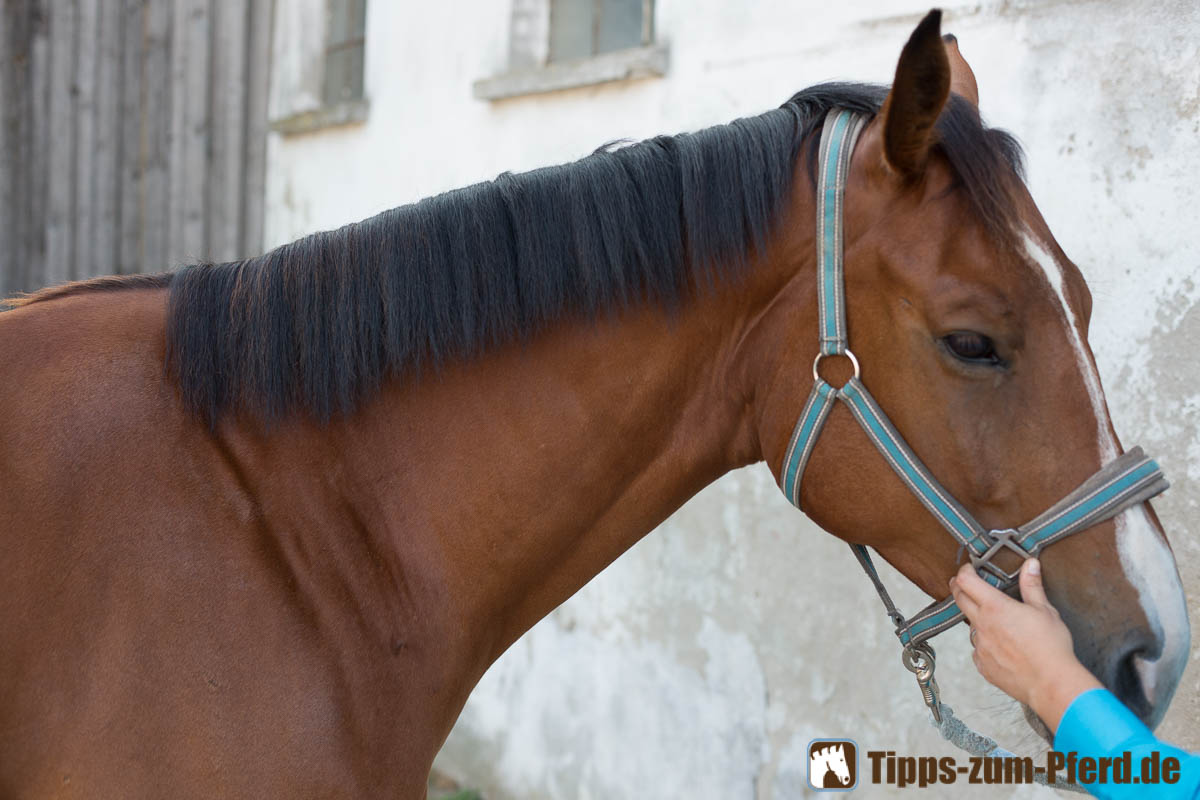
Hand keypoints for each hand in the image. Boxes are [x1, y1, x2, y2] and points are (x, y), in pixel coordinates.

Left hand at [949, 558, 1101, 732]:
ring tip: (999, 624)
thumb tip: (1030, 564)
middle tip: (963, 583)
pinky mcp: (983, 665)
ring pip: (972, 627)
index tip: (968, 568)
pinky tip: (1003, 648)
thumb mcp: (1045, 610)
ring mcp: (980, 647)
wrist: (1051, 683)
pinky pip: (979, 650)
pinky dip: (986, 645)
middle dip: (959, 588)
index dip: (964, 571)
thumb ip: (1032, 585)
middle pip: (960, 600)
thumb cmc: (1051, 647)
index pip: (966, 582)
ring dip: (979, 621)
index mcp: (995, 607)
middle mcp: (982, 625)